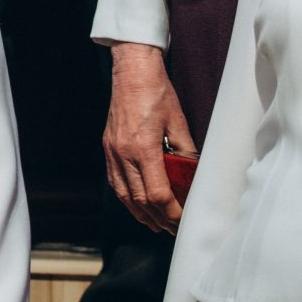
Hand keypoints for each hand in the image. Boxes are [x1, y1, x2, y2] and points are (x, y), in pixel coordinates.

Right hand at [102, 43, 194, 233]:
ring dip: (141, 214)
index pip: (158, 194)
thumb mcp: (178, 123)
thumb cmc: (157, 93)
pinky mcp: (108, 148)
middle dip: (159, 220)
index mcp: (143, 148)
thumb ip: (185, 152)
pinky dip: (127, 199)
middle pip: (141, 200)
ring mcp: (113, 152)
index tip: (183, 221)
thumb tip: (193, 175)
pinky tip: (137, 204)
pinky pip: (115, 182)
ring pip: (125, 196)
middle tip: (174, 229)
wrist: (131, 71)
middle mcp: (124, 154)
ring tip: (157, 224)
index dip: (172, 213)